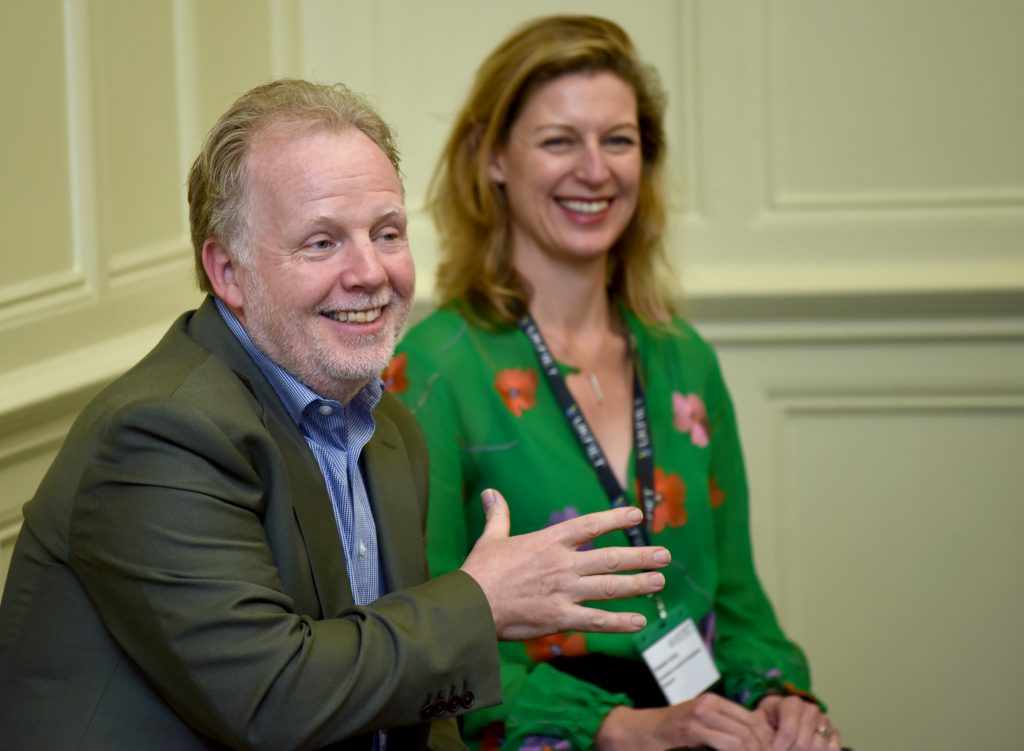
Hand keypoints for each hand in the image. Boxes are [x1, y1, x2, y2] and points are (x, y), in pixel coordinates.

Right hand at [460, 488, 669, 640]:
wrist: (470, 605)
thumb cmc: (480, 571)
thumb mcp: (491, 538)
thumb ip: (498, 515)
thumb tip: (490, 492)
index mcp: (549, 541)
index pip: (590, 525)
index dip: (616, 518)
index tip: (636, 514)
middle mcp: (563, 564)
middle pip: (610, 558)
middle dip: (640, 556)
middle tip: (664, 556)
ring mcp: (564, 591)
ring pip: (610, 587)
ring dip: (638, 584)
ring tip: (659, 582)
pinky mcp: (560, 617)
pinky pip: (596, 620)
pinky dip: (620, 622)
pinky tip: (640, 621)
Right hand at [595, 695, 773, 750]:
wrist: (638, 731)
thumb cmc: (670, 731)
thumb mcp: (699, 723)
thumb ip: (721, 725)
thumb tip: (753, 738)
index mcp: (713, 700)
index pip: (753, 718)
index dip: (766, 739)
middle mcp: (708, 704)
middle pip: (751, 728)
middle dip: (762, 748)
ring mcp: (699, 715)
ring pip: (741, 738)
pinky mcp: (690, 730)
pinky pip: (724, 745)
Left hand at [756, 695, 840, 750]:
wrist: (782, 712)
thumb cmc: (770, 717)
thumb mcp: (759, 717)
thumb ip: (758, 726)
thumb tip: (761, 736)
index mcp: (792, 703)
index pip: (789, 732)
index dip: (778, 746)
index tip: (771, 749)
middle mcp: (810, 709)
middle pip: (802, 743)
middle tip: (781, 750)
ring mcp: (824, 720)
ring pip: (818, 746)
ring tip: (792, 749)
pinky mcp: (833, 731)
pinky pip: (833, 747)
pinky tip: (808, 750)